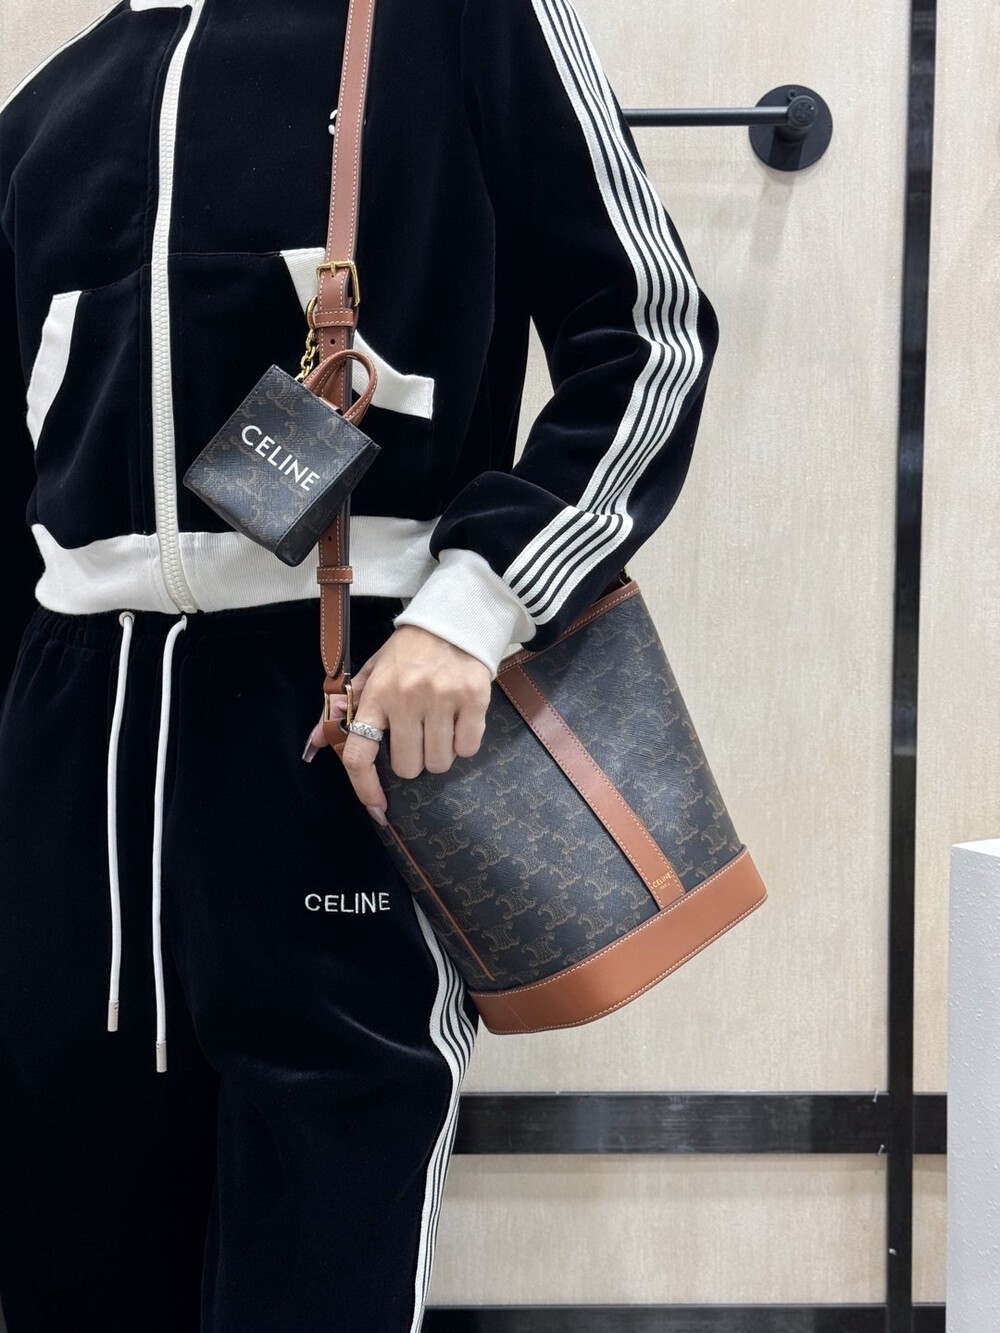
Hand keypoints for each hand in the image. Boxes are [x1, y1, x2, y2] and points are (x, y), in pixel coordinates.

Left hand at [301, 625, 491, 823]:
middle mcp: (407, 698)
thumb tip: (315, 742)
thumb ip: (346, 708)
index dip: (365, 788)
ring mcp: (442, 699)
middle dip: (413, 761)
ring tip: (438, 726)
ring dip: (438, 753)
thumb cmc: (409, 651)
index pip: (360, 754)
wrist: (454, 618)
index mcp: (377, 693)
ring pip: (439, 762)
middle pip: (408, 767)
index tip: (377, 807)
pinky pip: (467, 748)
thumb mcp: (372, 672)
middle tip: (417, 737)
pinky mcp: (474, 699)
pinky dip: (463, 743)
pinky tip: (458, 721)